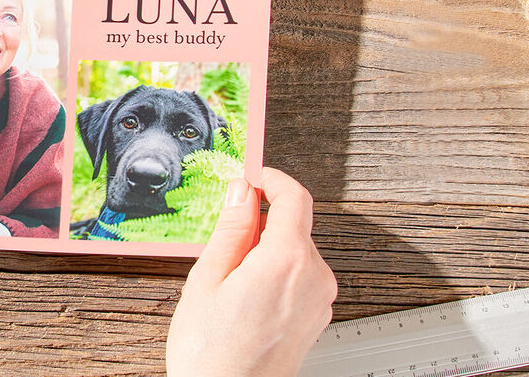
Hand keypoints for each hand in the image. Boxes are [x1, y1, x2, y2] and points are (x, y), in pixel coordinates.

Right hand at [166, 168, 336, 376]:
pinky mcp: (317, 318)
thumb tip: (241, 192)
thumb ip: (230, 228)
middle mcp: (314, 278)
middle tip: (225, 231)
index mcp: (287, 261)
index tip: (252, 176)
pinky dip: (276, 272)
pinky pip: (300, 278)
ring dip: (268, 248)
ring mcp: (320, 301)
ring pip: (297, 252)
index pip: (294, 197)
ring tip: (229, 276)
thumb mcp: (207, 279)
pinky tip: (244, 294)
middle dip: (263, 219)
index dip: (272, 179)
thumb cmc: (212, 353)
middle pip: (296, 225)